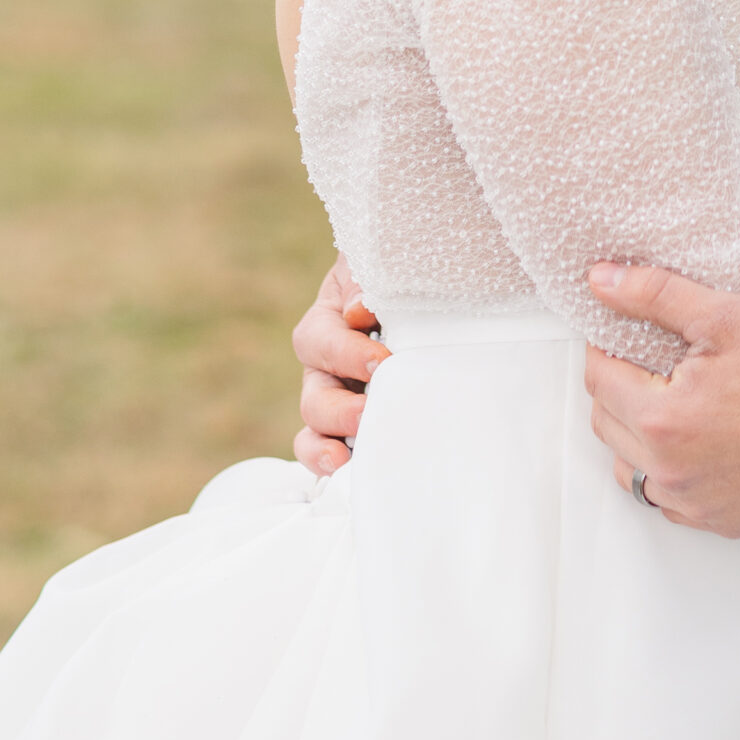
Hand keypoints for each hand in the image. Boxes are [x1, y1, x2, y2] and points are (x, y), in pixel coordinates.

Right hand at [293, 255, 388, 476]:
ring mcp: (340, 397)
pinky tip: (353, 473)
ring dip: (324, 446)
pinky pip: (332, 448)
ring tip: (342, 459)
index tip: (382, 362)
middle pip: (313, 394)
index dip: (346, 354)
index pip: (321, 339)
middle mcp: (326, 365)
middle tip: (366, 414)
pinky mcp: (356, 421)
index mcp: (329, 320)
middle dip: (336, 410)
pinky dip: (333, 463)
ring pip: (315, 428)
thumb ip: (371, 283)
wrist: (426, 287)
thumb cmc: (404, 273)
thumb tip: (357, 312)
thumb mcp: (383, 265)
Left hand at [584, 263, 739, 535]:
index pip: (598, 379)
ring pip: (629, 468)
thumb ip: (653, 295)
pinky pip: (667, 501)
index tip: (625, 337)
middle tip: (654, 364)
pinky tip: (696, 443)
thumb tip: (602, 281)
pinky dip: (668, 473)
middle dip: (619, 388)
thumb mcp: (722, 314)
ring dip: (636, 435)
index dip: (606, 348)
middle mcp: (671, 472)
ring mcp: (694, 503)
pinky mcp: (719, 521)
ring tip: (673, 403)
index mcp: (663, 419)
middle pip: (606, 423)